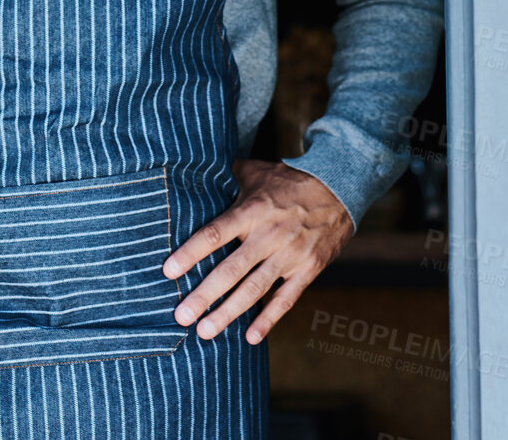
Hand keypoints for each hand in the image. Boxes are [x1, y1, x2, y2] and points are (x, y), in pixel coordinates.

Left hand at [161, 159, 352, 344]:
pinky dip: (269, 319)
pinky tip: (250, 338)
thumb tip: (193, 168)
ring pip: (254, 289)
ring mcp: (289, 256)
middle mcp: (268, 235)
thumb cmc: (288, 182)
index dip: (191, 253)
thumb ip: (226, 175)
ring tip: (204, 332)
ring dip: (228, 313)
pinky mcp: (307, 270)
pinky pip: (286, 299)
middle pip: (231, 270)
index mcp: (251, 211)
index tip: (168, 271)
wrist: (339, 190)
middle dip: (204, 295)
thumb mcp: (257, 172)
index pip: (215, 233)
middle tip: (180, 316)